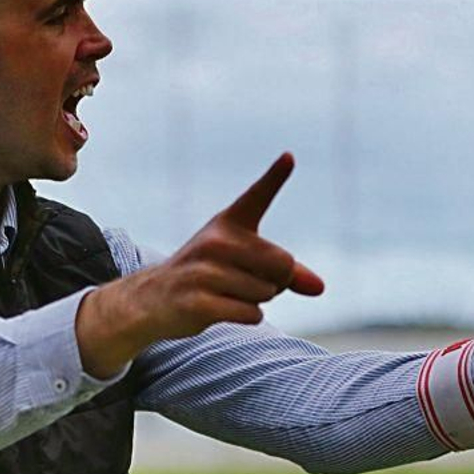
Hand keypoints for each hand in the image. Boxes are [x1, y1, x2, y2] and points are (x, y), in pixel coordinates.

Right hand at [76, 153, 323, 377]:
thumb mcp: (246, 265)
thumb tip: (320, 288)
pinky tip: (219, 309)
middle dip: (275, 282)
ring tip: (224, 293)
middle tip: (243, 281)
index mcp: (228, 224)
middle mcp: (216, 242)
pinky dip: (245, 316)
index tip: (290, 156)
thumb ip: (286, 272)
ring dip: (255, 301)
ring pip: (266, 293)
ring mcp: (203, 271)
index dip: (275, 176)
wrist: (153, 299)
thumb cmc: (208, 275)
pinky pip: (252, 314)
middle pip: (283, 264)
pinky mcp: (198, 301)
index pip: (257, 196)